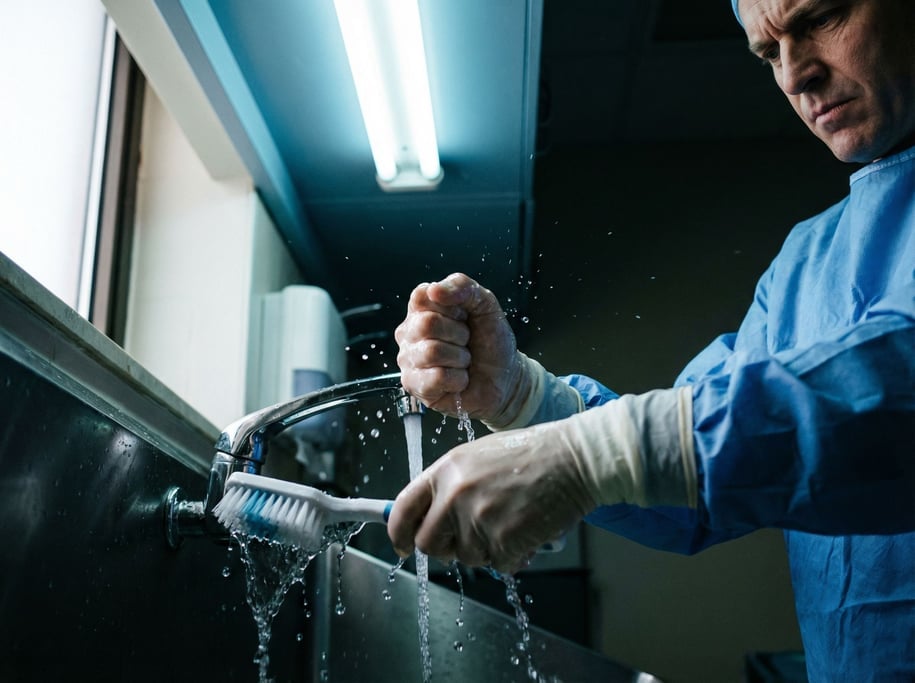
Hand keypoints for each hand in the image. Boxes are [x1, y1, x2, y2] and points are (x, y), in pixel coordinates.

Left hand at [386, 387, 697, 573]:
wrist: (573, 459)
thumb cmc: (532, 454)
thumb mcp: (479, 456)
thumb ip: (451, 483)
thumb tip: (428, 513)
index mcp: (446, 470)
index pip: (404, 509)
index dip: (398, 533)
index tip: (402, 545)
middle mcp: (456, 494)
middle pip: (429, 544)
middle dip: (445, 548)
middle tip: (467, 540)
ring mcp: (479, 519)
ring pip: (467, 557)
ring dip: (486, 549)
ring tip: (510, 519)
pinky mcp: (504, 541)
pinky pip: (499, 564)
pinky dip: (513, 554)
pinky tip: (526, 528)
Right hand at [395, 273, 520, 421]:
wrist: (505, 378)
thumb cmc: (490, 342)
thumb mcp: (485, 305)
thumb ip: (462, 287)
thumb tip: (434, 289)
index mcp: (422, 309)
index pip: (422, 296)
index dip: (451, 307)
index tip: (464, 317)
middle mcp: (409, 333)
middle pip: (427, 324)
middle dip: (459, 334)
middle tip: (467, 342)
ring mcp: (408, 360)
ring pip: (432, 352)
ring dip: (460, 358)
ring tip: (464, 362)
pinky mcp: (413, 386)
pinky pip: (436, 378)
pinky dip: (458, 379)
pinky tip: (459, 380)